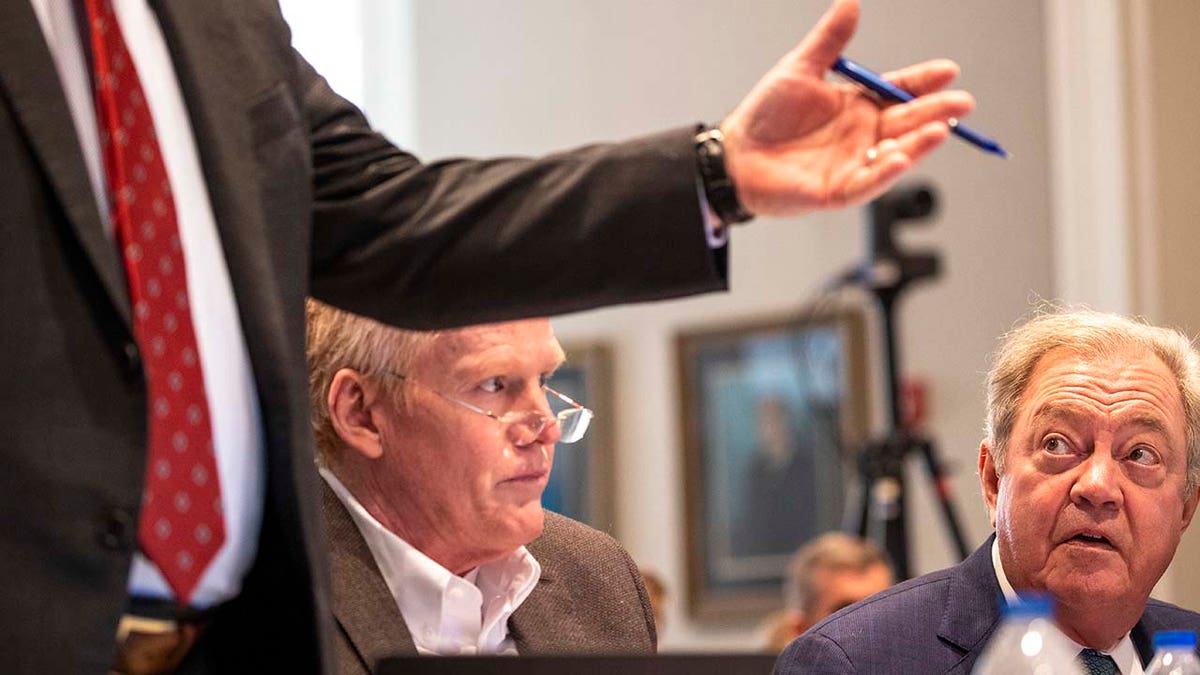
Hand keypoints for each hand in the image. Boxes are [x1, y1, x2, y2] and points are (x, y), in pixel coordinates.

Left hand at [720, 0, 975, 215]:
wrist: (735, 154)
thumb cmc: (766, 114)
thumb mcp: (800, 70)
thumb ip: (830, 41)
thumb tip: (851, 1)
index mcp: (859, 105)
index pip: (900, 91)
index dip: (924, 82)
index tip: (948, 70)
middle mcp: (863, 135)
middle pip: (907, 122)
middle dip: (935, 112)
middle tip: (962, 102)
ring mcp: (854, 163)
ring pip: (895, 154)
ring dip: (919, 143)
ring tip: (941, 129)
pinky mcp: (838, 190)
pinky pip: (867, 182)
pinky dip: (885, 171)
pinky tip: (901, 158)